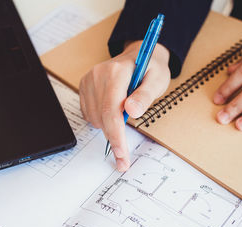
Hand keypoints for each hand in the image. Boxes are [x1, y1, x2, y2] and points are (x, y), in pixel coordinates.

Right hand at [79, 41, 169, 170]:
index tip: (121, 155)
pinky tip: (113, 110)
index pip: (112, 110)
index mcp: (117, 72)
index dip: (116, 136)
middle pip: (101, 118)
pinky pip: (89, 113)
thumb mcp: (158, 80)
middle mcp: (98, 75)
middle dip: (114, 139)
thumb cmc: (150, 68)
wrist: (138, 55)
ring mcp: (89, 80)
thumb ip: (145, 96)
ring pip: (94, 118)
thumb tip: (131, 111)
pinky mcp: (84, 86)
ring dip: (108, 127)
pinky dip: (101, 119)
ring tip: (124, 114)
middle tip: (124, 156)